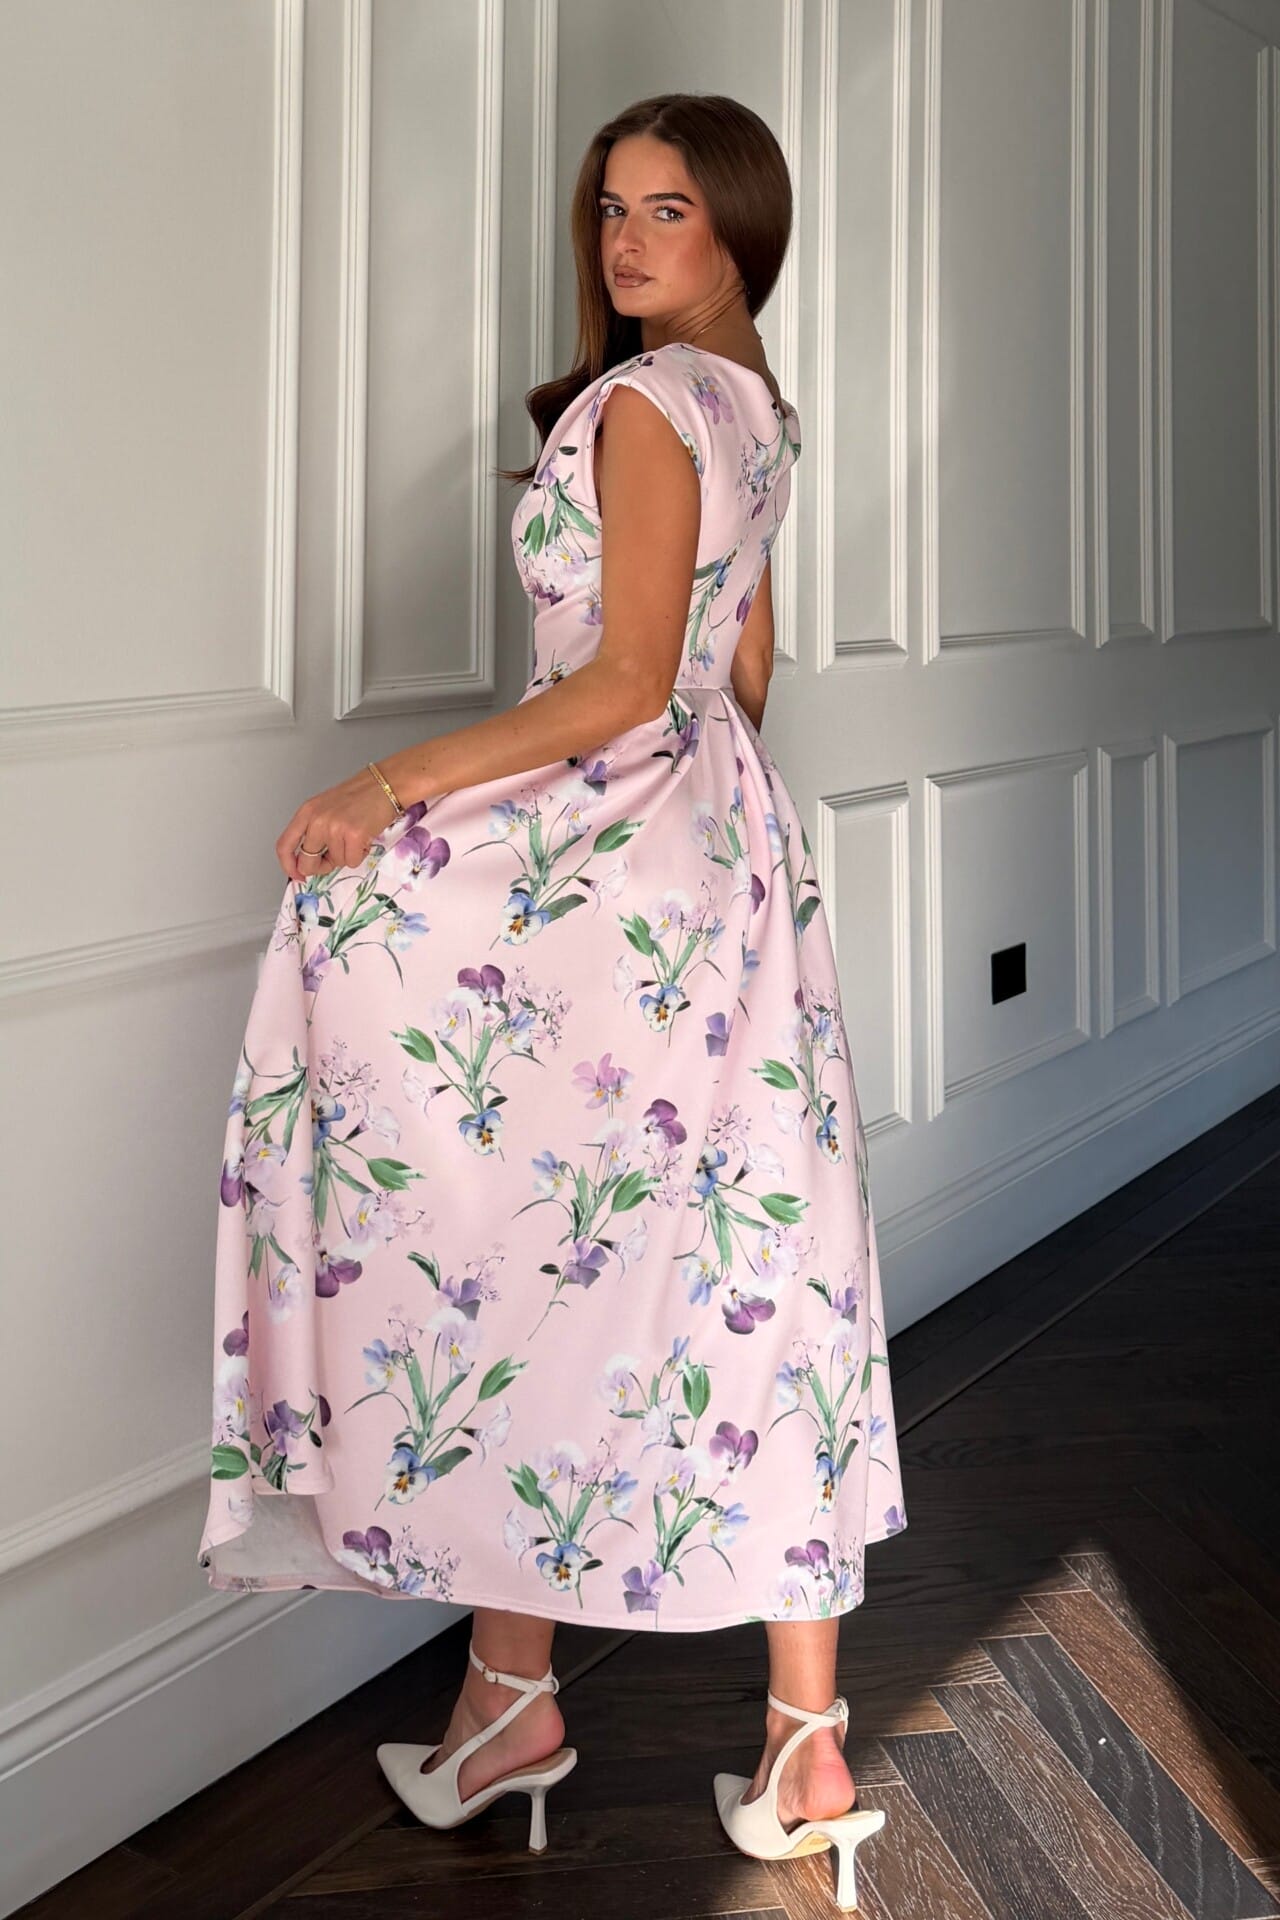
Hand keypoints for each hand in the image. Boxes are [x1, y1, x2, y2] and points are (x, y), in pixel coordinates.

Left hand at [276, 765, 400, 883]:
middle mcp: (317, 820)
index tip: (297, 875)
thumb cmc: (359, 796)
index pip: (285, 845)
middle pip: (307, 862)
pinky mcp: (354, 835)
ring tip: (355, 836)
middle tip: (334, 857)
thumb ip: (314, 830)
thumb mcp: (326, 808)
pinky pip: (352, 861)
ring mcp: (334, 828)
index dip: (288, 865)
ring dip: (347, 855)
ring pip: (335, 862)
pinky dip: (360, 855)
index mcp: (307, 812)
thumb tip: (309, 860)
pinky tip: (364, 838)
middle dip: (321, 867)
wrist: (385, 785)